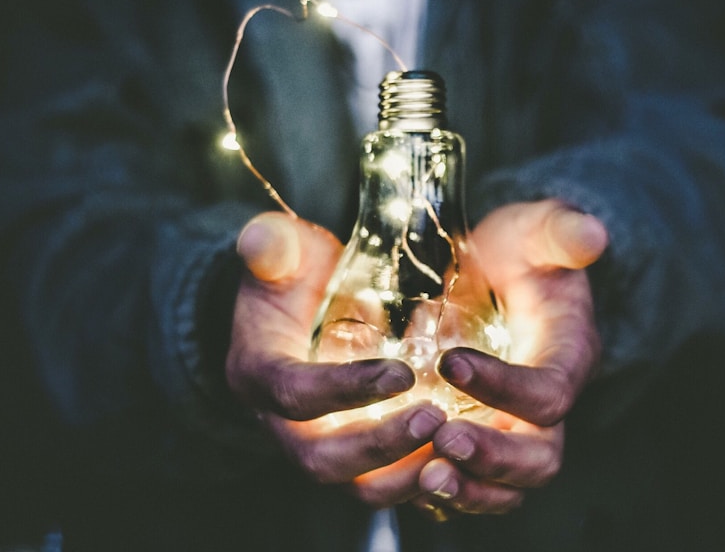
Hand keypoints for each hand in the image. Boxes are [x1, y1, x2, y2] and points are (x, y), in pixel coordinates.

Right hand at [226, 212, 446, 505]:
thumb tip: (260, 240)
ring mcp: (320, 445)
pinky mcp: (354, 457)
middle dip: (380, 446)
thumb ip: (273, 246)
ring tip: (458, 447)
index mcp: (259, 374)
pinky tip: (465, 461)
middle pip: (322, 460)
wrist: (296, 311)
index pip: (294, 394)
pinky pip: (386, 485)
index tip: (402, 373)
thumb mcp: (282, 252)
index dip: (345, 389)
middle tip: (436, 418)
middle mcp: (283, 424)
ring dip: (407, 475)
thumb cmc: (293, 277)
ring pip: (357, 485)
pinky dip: (424, 481)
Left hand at [413, 200, 607, 518]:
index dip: (505, 386)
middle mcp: (545, 406)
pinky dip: (445, 494)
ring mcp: (514, 429)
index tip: (450, 362)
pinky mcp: (482, 439)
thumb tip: (591, 234)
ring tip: (425, 477)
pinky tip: (406, 479)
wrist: (499, 273)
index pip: (549, 392)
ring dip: (468, 489)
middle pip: (539, 457)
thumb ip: (560, 231)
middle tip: (443, 440)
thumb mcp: (536, 230)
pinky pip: (472, 484)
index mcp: (567, 357)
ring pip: (507, 486)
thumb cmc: (519, 251)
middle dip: (493, 457)